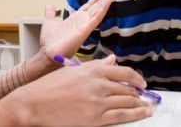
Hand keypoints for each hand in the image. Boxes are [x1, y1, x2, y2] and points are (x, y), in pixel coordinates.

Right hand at [0, 55, 152, 125]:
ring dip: (140, 104)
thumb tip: (112, 61)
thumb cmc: (48, 87)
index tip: (141, 82)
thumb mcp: (73, 71)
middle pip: (127, 88)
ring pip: (127, 101)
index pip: (123, 72)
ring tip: (147, 106)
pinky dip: (136, 114)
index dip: (136, 78)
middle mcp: (97, 83)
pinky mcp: (95, 118)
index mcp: (92, 69)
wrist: (33, 104)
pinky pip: (121, 115)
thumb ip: (96, 66)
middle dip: (139, 93)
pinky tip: (143, 113)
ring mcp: (97, 101)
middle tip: (145, 96)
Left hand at [39, 0, 119, 59]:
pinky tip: (108, 1)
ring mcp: (85, 25)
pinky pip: (96, 17)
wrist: (48, 53)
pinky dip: (102, 9)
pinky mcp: (85, 29)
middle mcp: (83, 21)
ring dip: (107, 0)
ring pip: (99, 10)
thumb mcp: (49, 22)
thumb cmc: (49, 42)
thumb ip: (51, 14)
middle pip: (97, 6)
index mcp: (76, 19)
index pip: (89, 5)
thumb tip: (50, 6)